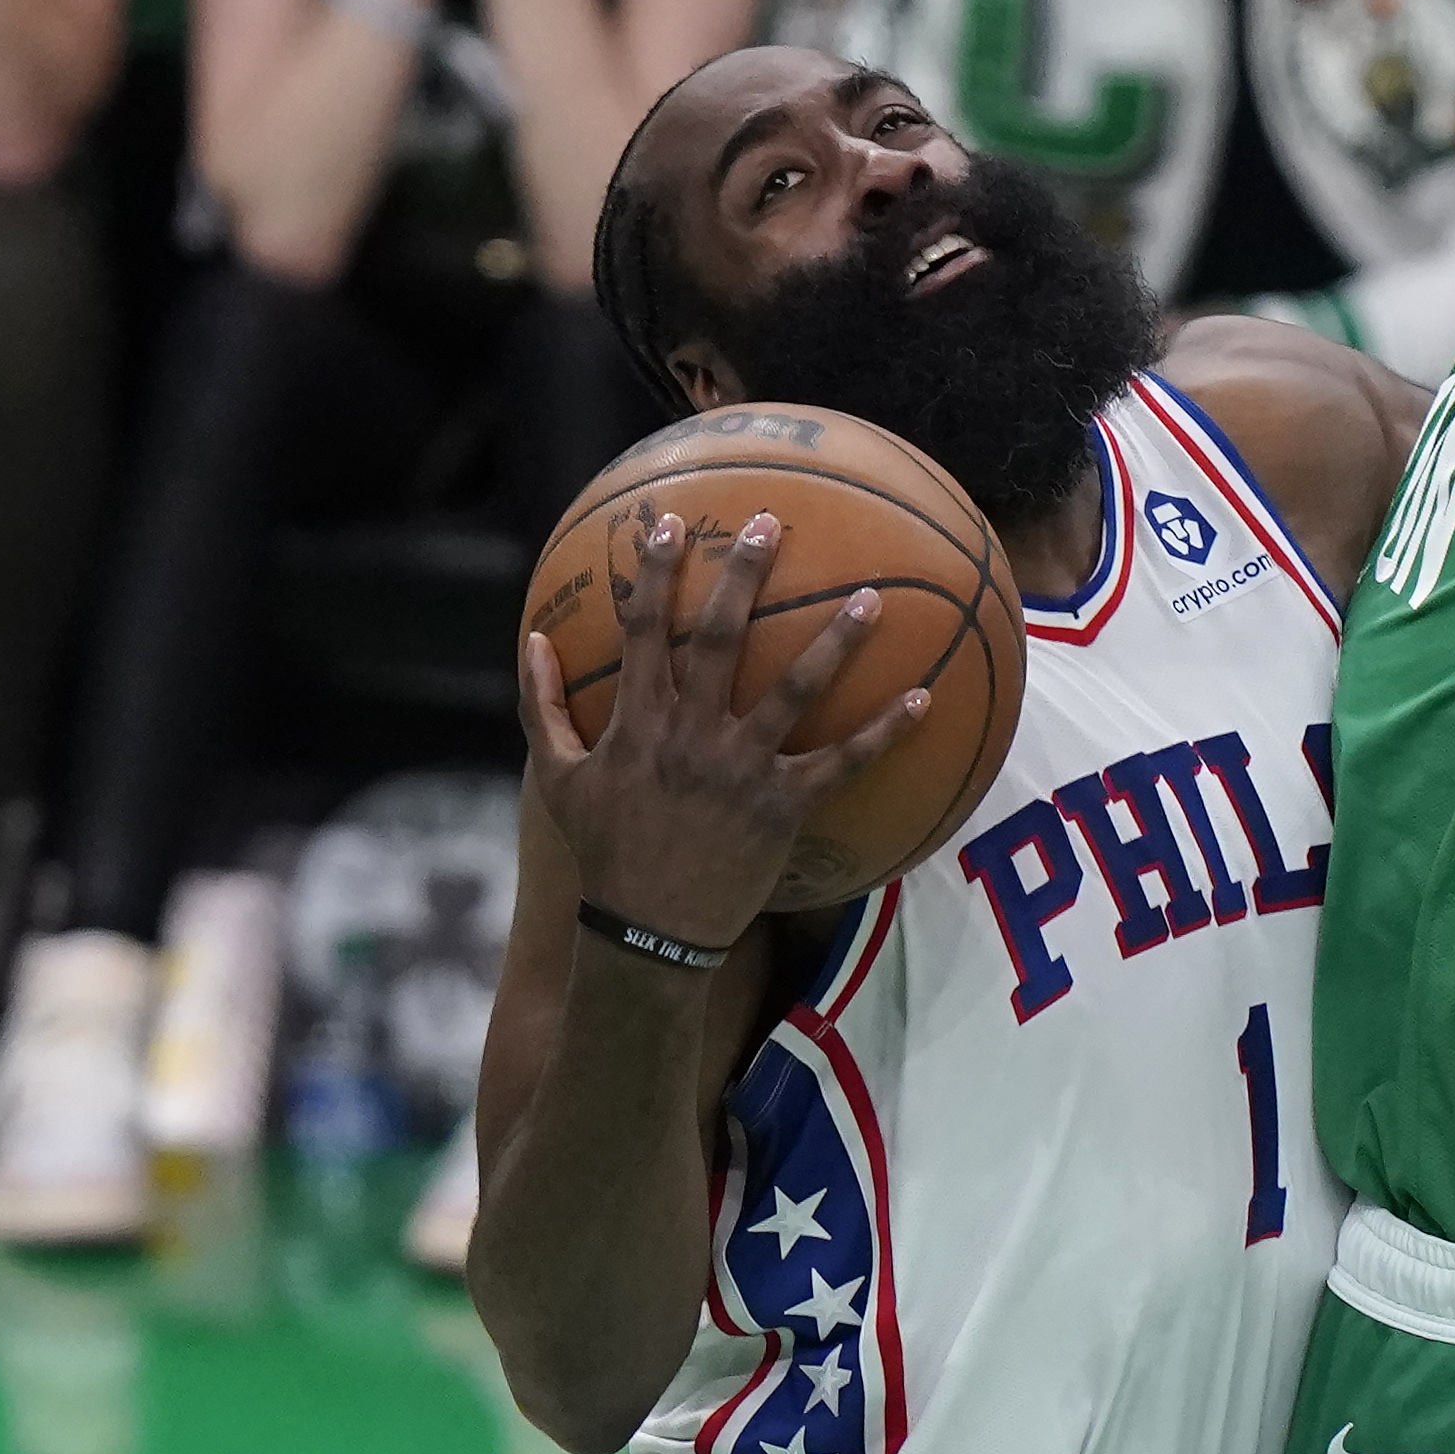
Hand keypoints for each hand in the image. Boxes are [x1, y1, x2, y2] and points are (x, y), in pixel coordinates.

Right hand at [520, 510, 924, 948]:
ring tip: (871, 597)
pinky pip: (842, 763)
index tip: (672, 523)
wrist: (645, 930)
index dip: (655, 574)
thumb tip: (531, 638)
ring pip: (793, 690)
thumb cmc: (604, 849)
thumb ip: (540, 705)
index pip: (642, 632)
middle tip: (772, 523)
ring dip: (834, 642)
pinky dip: (884, 733)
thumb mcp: (555, 778)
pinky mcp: (782, 805)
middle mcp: (690, 735)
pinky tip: (923, 698)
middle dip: (743, 576)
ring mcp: (740, 769)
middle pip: (718, 639)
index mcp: (636, 723)